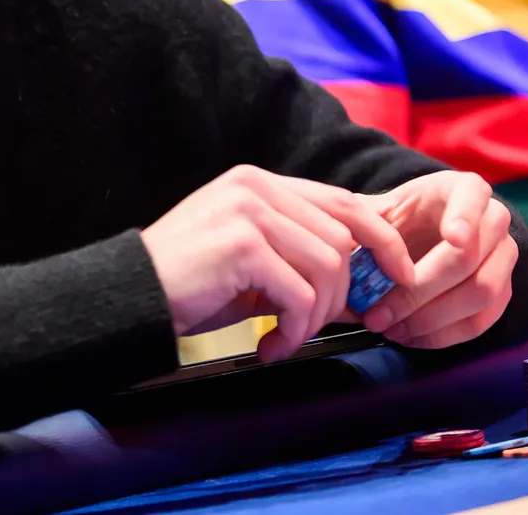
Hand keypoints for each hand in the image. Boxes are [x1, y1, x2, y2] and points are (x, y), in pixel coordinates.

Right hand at [141, 165, 415, 361]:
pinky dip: (294, 331)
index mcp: (259, 183)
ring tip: (283, 339)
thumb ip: (298, 255)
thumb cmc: (188, 286)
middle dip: (341, 295)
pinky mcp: (242, 245)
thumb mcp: (251, 262)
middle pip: (342, 239)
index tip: (398, 278)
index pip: (343, 201)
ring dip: (314, 318)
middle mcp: (256, 187)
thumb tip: (363, 286)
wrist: (129, 297)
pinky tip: (268, 345)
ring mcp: (248, 212)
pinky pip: (299, 293)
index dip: (381, 240)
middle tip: (313, 329)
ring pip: (328, 267)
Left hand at [358, 171, 516, 349]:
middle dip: (421, 290)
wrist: (418, 237)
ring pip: (480, 293)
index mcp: (464, 189)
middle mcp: (494, 220)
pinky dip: (443, 335)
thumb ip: (367, 222)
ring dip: (431, 318)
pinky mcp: (502, 292)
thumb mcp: (379, 210)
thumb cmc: (398, 219)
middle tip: (383, 311)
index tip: (453, 238)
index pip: (473, 196)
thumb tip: (347, 246)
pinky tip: (409, 336)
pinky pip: (481, 321)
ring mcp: (503, 257)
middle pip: (468, 258)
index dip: (465, 218)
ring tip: (390, 328)